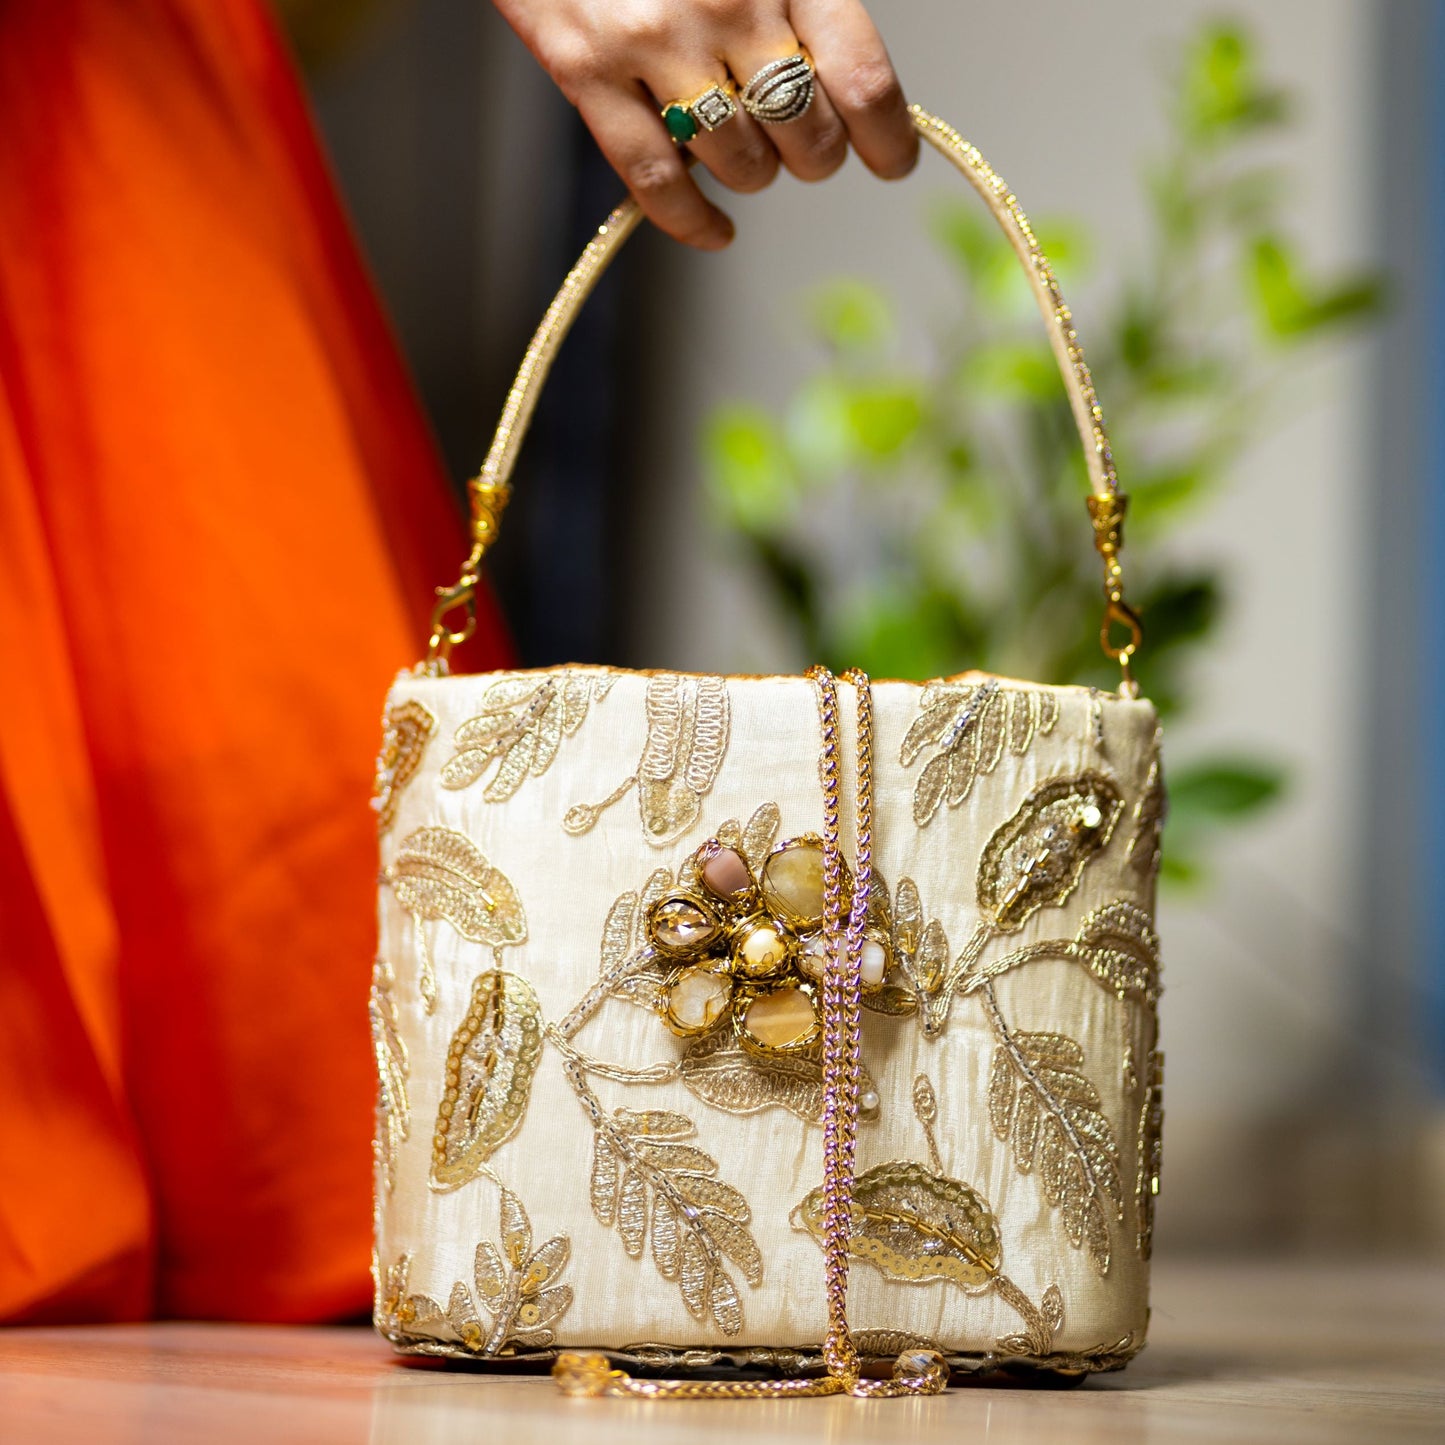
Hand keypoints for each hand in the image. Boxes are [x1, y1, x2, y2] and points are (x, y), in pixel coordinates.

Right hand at [493, 0, 916, 248]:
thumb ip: (806, 1)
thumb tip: (849, 87)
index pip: (862, 79)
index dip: (888, 138)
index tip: (892, 161)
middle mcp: (727, 3)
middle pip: (807, 135)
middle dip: (816, 154)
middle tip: (804, 144)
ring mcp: (653, 42)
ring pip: (741, 166)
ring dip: (754, 175)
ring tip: (744, 152)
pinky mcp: (587, 72)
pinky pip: (658, 184)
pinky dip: (694, 223)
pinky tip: (716, 230)